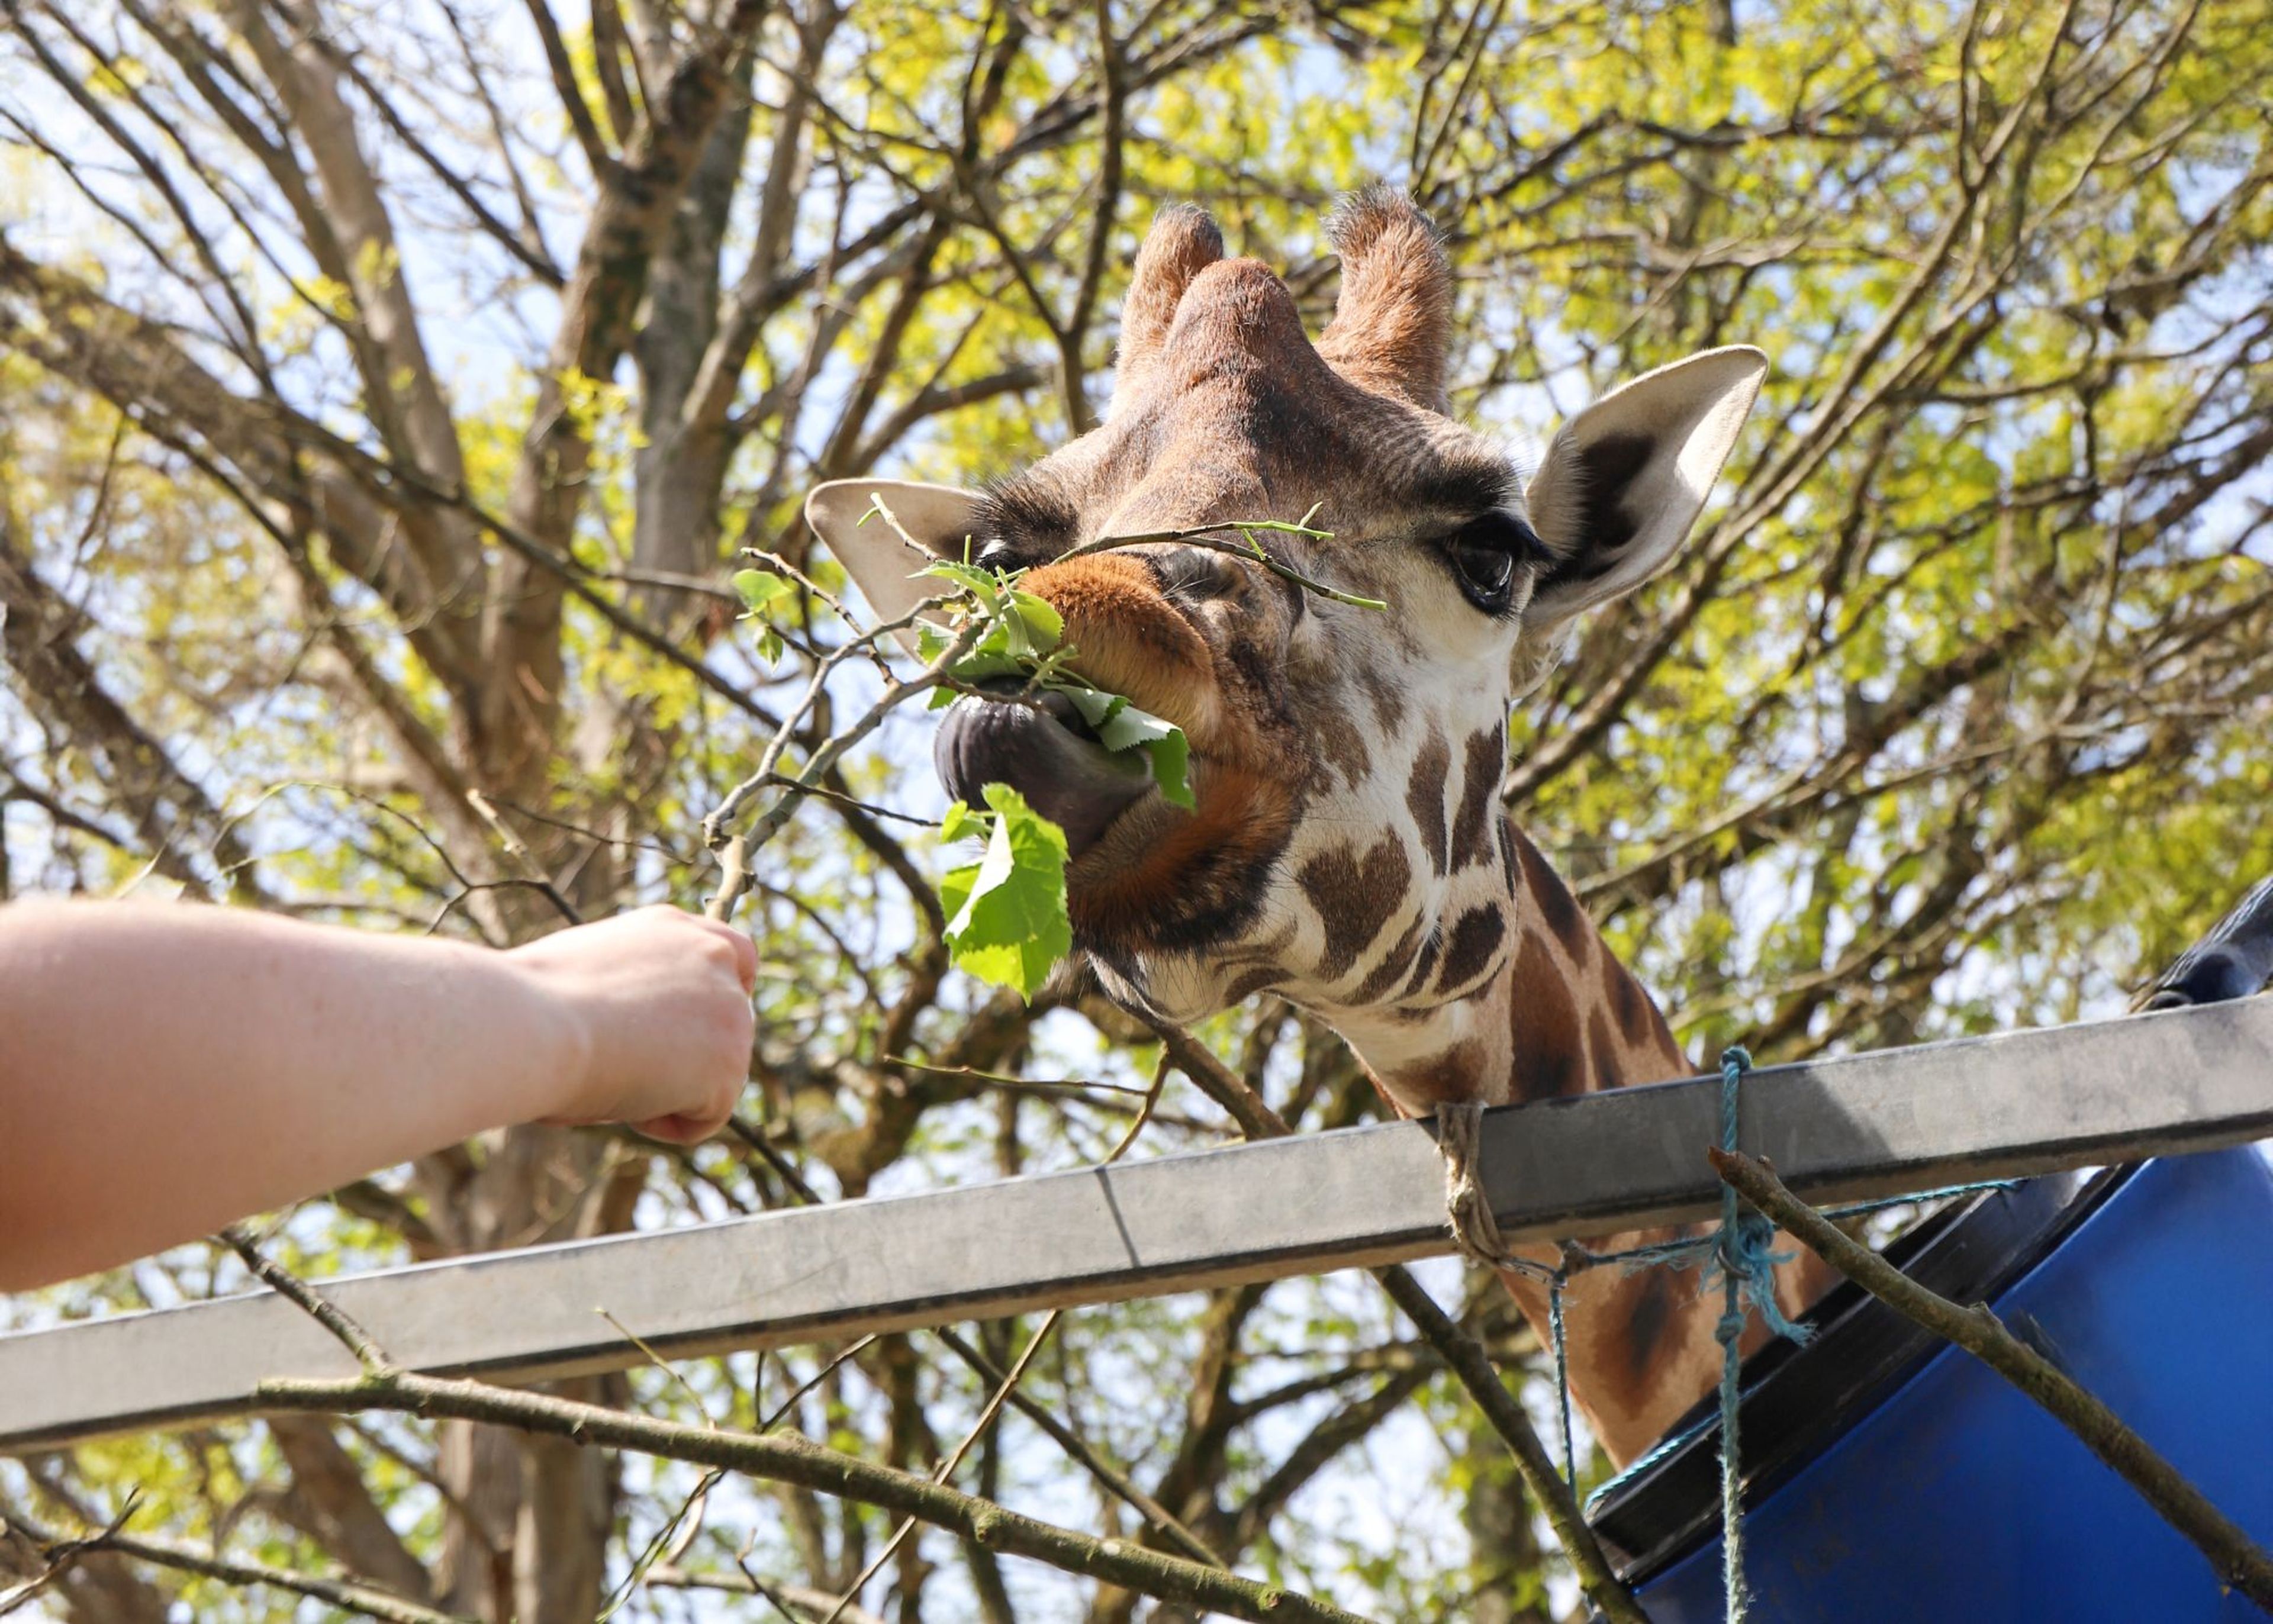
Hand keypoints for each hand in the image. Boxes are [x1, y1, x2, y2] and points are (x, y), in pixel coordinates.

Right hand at [509, 906, 758, 1143]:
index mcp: (673, 927)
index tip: (695, 1033)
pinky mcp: (729, 1063)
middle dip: (693, 1056)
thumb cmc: (529, 1005)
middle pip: (735, 1022)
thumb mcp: (588, 976)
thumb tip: (634, 1030)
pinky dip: (666, 1125)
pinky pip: (708, 1116)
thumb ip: (634, 991)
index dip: (721, 999)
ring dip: (670, 1091)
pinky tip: (622, 1102)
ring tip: (609, 1076)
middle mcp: (712, 956)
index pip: (735, 955)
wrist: (531, 1023)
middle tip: (627, 1070)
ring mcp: (731, 1009)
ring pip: (718, 1073)